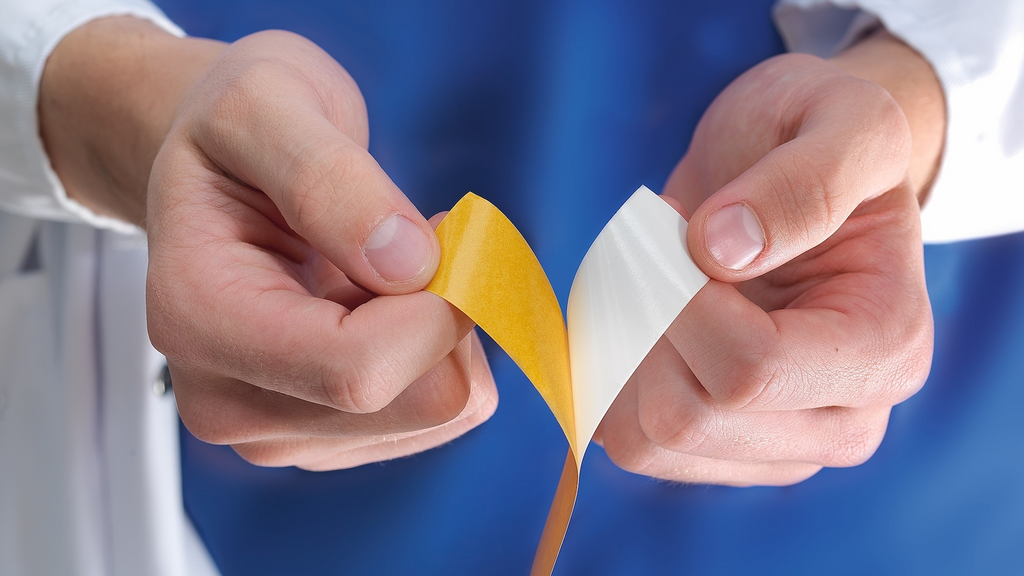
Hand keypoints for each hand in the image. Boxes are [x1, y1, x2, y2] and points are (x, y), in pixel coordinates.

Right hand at [40, 19, 496, 469]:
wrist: (218, 176)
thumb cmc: (235, 135)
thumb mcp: (265, 106)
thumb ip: (327, 177)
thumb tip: (407, 263)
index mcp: (197, 321)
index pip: (360, 370)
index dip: (437, 306)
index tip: (444, 227)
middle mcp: (226, 401)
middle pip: (420, 404)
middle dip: (448, 313)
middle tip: (418, 238)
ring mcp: (276, 432)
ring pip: (443, 413)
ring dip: (445, 331)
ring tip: (387, 266)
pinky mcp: (323, 440)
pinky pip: (441, 416)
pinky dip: (439, 352)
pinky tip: (389, 303)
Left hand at [598, 31, 941, 485]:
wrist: (793, 175)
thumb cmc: (824, 141)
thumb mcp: (848, 121)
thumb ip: (806, 181)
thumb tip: (721, 251)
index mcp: (887, 352)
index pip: (748, 369)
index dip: (678, 299)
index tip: (673, 222)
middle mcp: (842, 423)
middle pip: (690, 418)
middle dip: (646, 323)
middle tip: (656, 249)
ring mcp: (779, 450)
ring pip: (649, 441)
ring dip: (622, 351)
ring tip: (652, 281)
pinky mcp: (721, 452)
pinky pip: (631, 440)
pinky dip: (611, 378)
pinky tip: (641, 318)